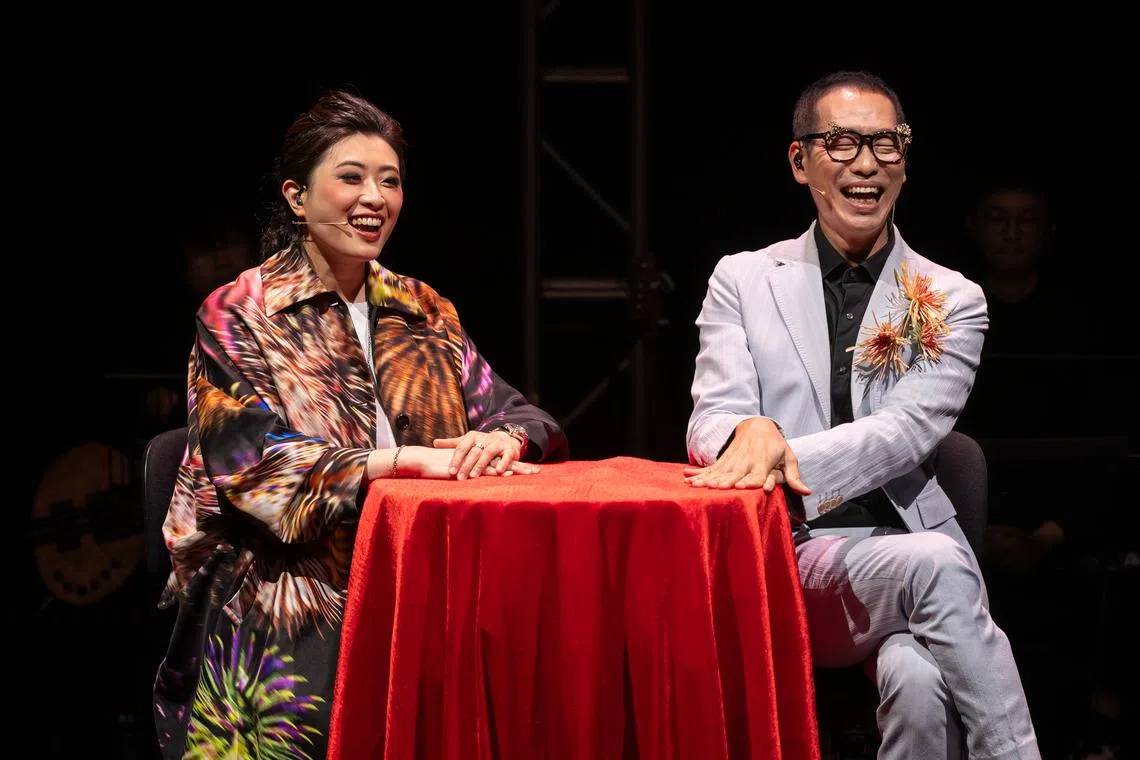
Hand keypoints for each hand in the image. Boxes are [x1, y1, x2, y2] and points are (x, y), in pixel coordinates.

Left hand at [433, 430, 539, 478]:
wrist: (506, 439)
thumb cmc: (482, 443)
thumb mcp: (467, 442)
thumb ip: (451, 443)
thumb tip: (434, 443)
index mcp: (473, 436)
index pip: (462, 447)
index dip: (456, 459)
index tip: (451, 472)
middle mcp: (485, 438)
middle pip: (474, 451)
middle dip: (466, 465)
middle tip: (460, 478)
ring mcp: (498, 443)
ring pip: (488, 453)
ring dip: (481, 465)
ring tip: (474, 476)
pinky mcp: (510, 450)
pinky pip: (506, 456)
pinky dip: (503, 464)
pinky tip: (497, 472)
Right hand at [683, 417, 810, 493]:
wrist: (757, 425)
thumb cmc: (776, 446)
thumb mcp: (789, 458)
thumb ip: (795, 476)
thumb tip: (806, 491)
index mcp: (763, 462)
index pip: (756, 474)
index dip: (750, 481)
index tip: (742, 487)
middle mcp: (746, 462)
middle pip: (734, 474)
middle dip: (725, 481)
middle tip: (716, 488)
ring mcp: (732, 461)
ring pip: (719, 472)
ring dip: (707, 479)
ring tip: (695, 486)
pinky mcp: (723, 461)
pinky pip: (710, 469)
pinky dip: (698, 473)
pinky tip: (687, 478)